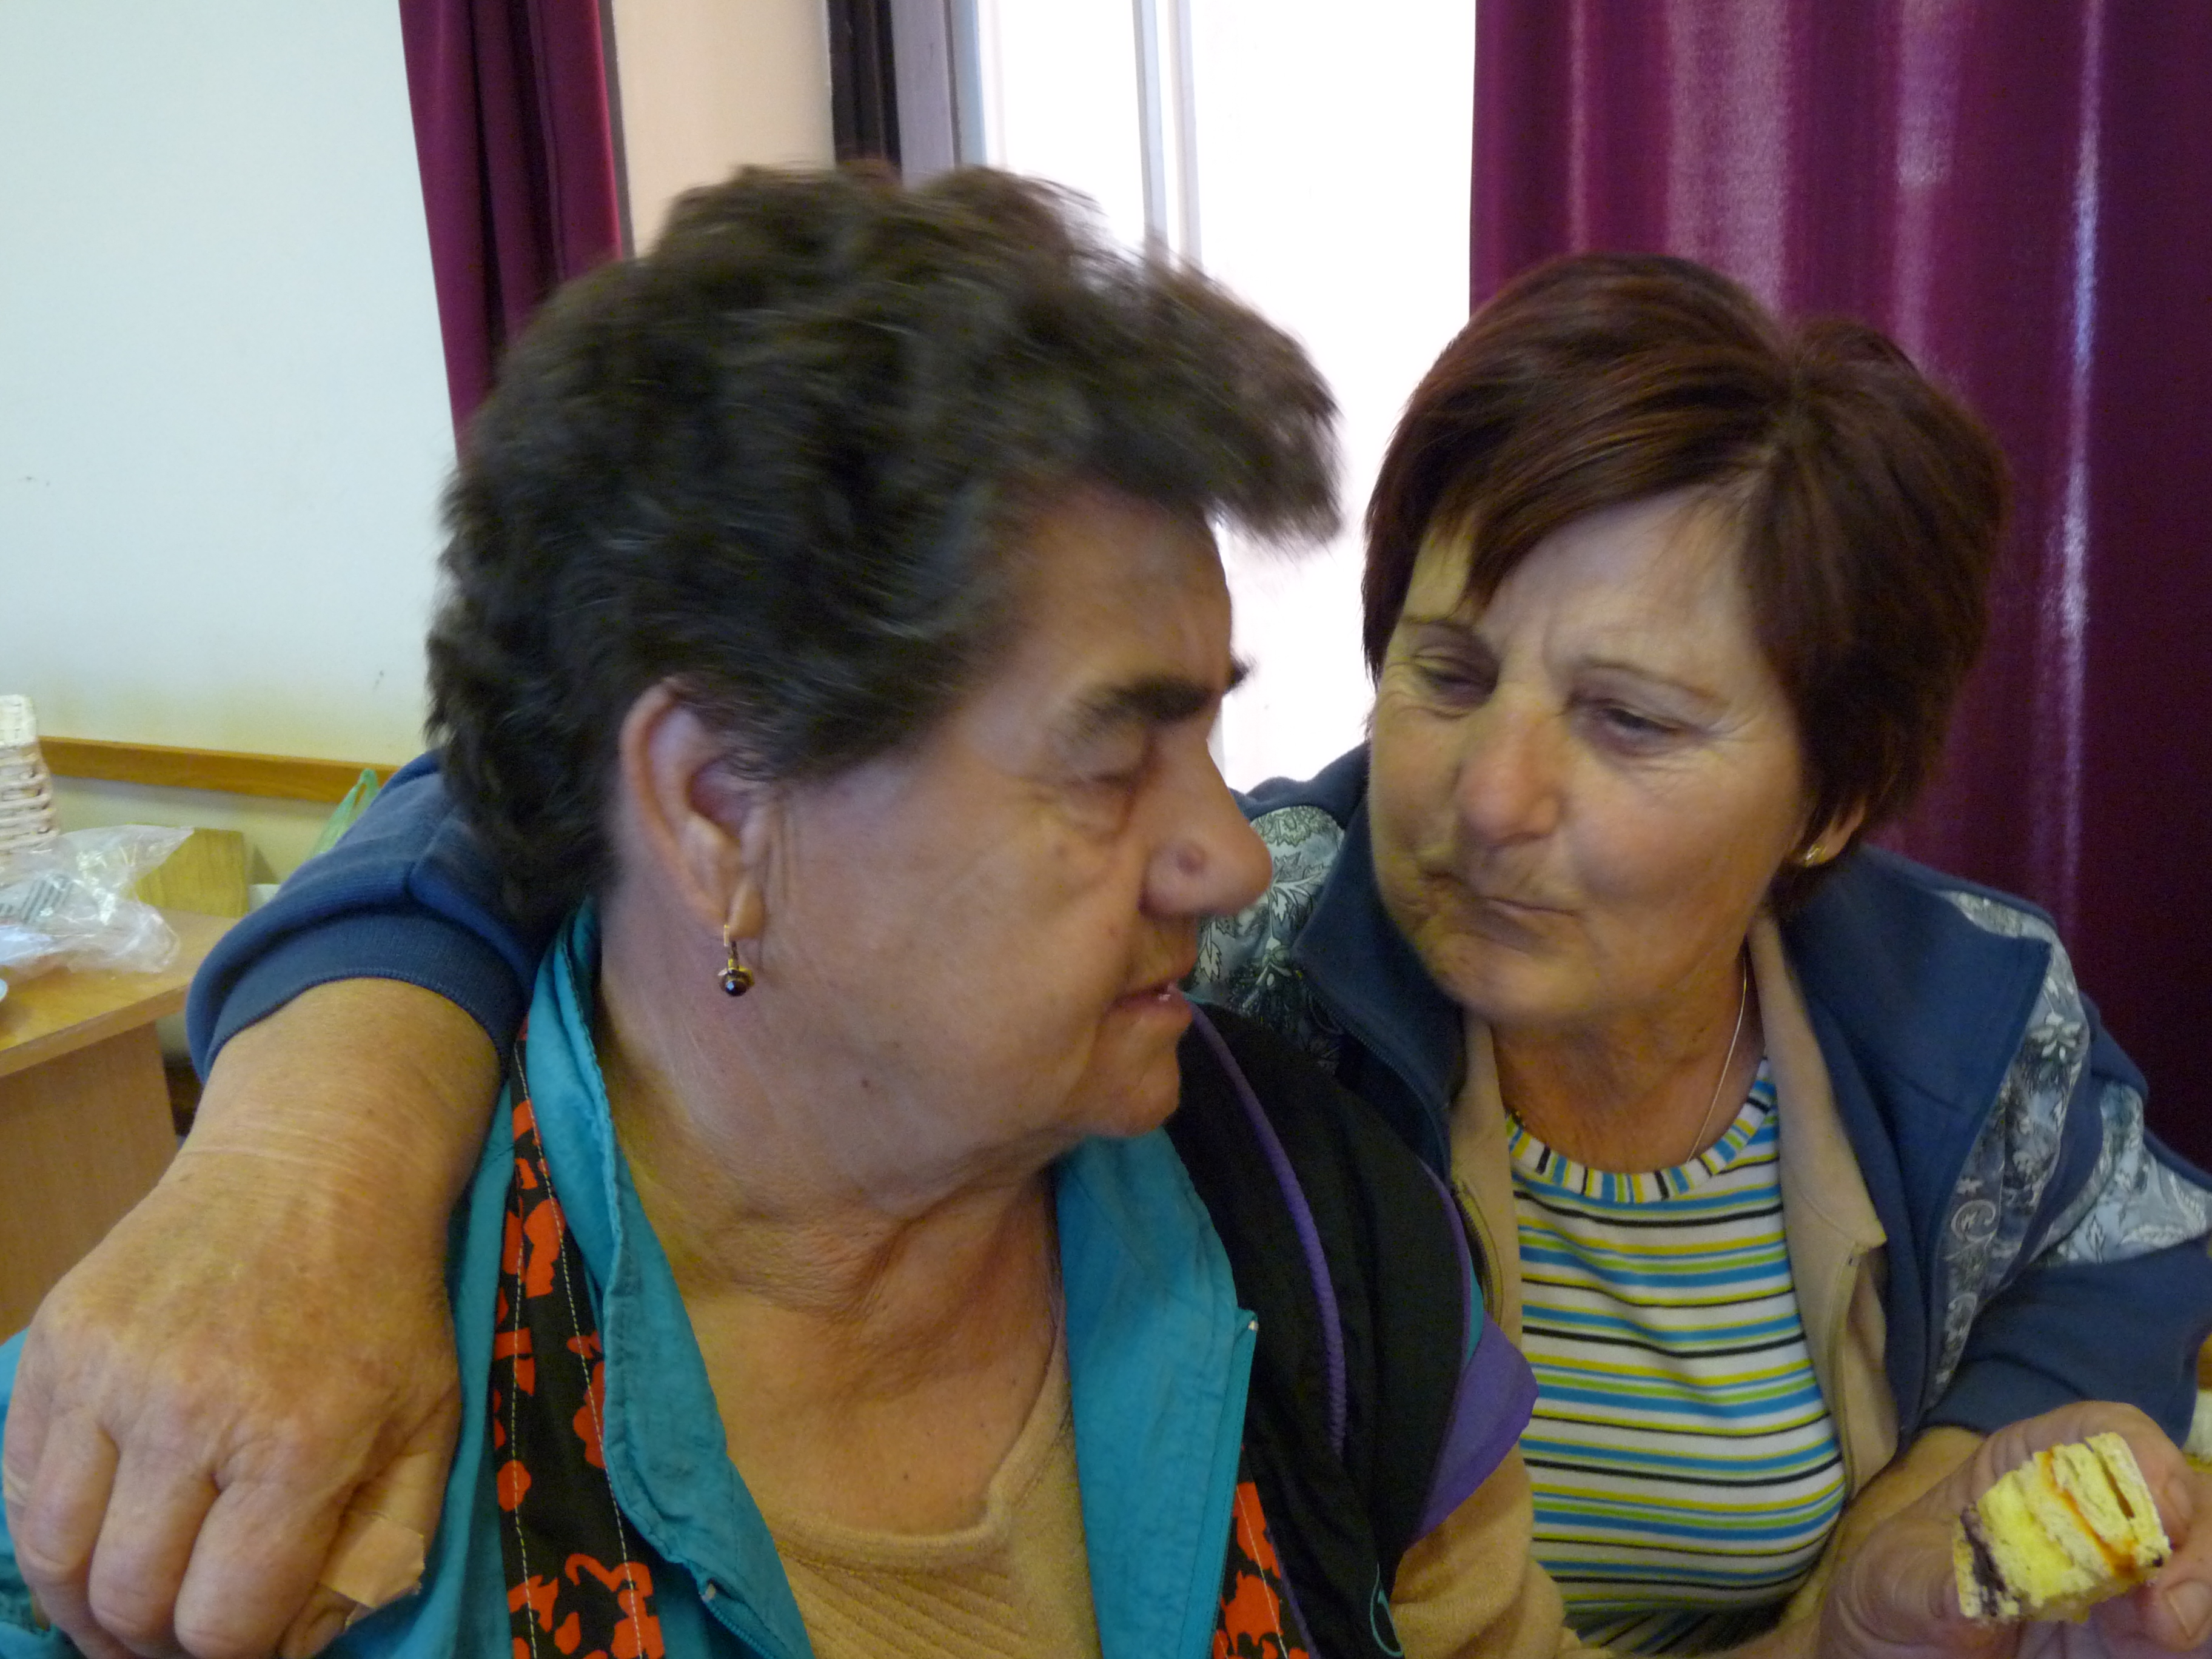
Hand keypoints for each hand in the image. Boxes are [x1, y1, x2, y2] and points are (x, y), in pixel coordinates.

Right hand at [1, 981, 495, 1658]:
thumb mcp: (428, 1424)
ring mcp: (110, 1373)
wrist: (315, 1167)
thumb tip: (297, 1650)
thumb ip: (381, 1546)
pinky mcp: (58, 1341)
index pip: (223, 1622)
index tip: (244, 1636)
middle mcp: (190, 1410)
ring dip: (87, 1604)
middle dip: (156, 1640)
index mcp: (298, 1441)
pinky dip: (51, 1532)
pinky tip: (99, 1532)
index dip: (232, 1654)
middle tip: (181, 1626)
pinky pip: (20, 1483)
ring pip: (55, 1557)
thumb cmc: (382, 1306)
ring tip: (126, 1604)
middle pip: (129, 1601)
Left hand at [1821, 1402, 2211, 1658]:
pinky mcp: (2143, 1641)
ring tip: (2164, 1637)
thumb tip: (1978, 1596)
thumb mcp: (1895, 1586)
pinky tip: (2159, 1651)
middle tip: (2166, 1612)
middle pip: (2185, 1499)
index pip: (2106, 1434)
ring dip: (2204, 1590)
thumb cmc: (1896, 1602)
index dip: (2143, 1458)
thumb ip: (1935, 1586)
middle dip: (2195, 1544)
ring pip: (2205, 1561)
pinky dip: (2199, 1635)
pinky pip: (2199, 1628)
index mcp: (2033, 1471)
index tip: (2153, 1515)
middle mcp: (2097, 1519)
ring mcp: (2131, 1583)